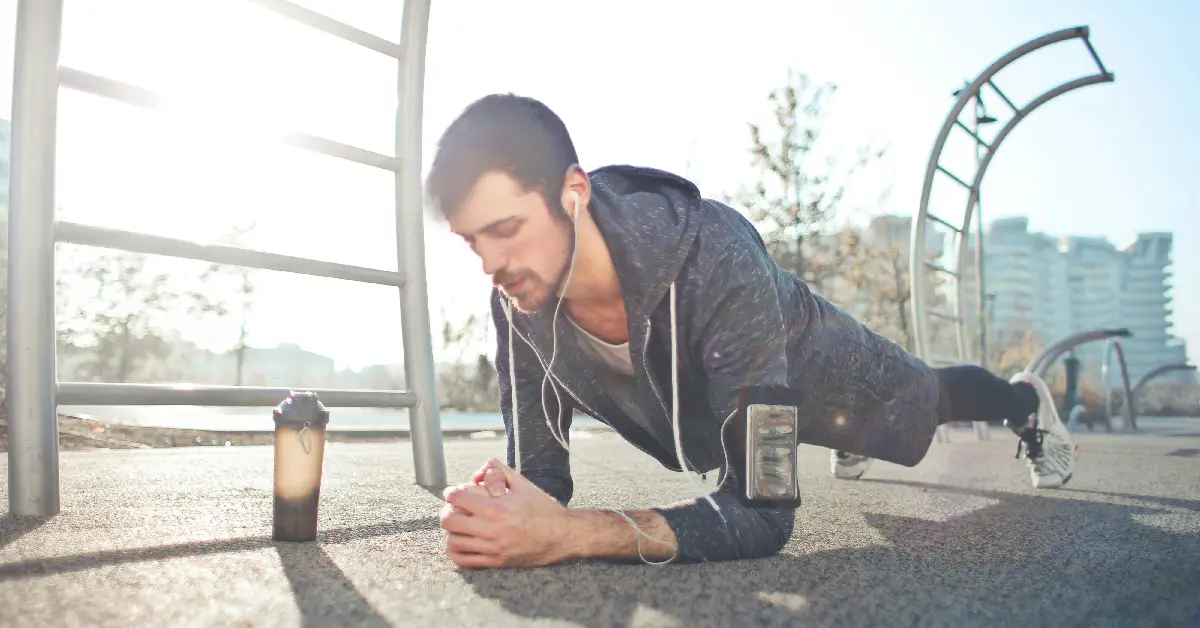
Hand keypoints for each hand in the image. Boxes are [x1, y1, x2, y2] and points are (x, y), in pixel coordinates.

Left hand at [440, 458, 575, 567]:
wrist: (562, 535)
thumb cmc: (544, 508)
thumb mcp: (524, 484)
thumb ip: (501, 472)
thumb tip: (480, 469)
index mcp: (497, 508)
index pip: (458, 498)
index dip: (450, 492)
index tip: (451, 492)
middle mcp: (491, 529)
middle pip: (450, 521)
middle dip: (446, 511)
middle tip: (451, 508)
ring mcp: (492, 548)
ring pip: (453, 542)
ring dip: (450, 531)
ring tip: (456, 525)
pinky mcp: (495, 562)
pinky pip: (464, 560)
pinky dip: (455, 551)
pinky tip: (459, 542)